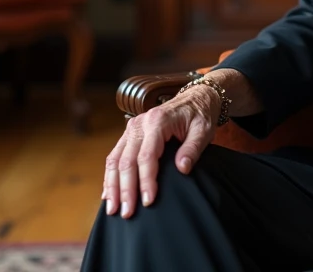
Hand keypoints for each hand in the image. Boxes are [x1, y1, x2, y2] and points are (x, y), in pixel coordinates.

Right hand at [101, 84, 219, 218]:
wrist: (195, 98)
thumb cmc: (200, 115)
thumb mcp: (204, 130)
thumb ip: (193, 149)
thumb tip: (182, 169)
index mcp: (158, 121)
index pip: (147, 156)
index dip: (146, 180)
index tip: (149, 201)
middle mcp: (140, 124)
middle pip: (127, 160)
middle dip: (125, 189)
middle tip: (127, 213)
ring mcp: (131, 129)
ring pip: (115, 160)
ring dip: (112, 186)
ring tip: (113, 210)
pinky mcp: (129, 135)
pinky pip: (114, 156)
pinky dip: (110, 177)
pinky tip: (108, 194)